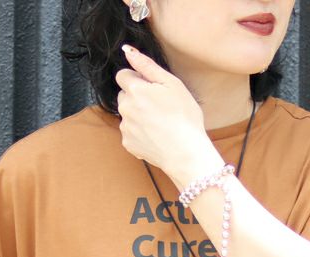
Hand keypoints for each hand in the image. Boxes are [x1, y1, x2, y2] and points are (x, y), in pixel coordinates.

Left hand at [115, 44, 215, 176]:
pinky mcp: (128, 144)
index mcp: (135, 90)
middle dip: (136, 97)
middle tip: (158, 107)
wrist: (186, 153)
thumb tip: (128, 51)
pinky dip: (139, 133)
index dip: (137, 79)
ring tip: (159, 123)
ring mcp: (125, 127)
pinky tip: (155, 135)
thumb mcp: (172, 84)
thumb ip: (147, 66)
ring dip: (138, 115)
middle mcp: (125, 108)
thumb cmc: (184, 117)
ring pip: (127, 114)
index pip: (123, 75)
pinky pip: (130, 132)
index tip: (152, 88)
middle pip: (124, 95)